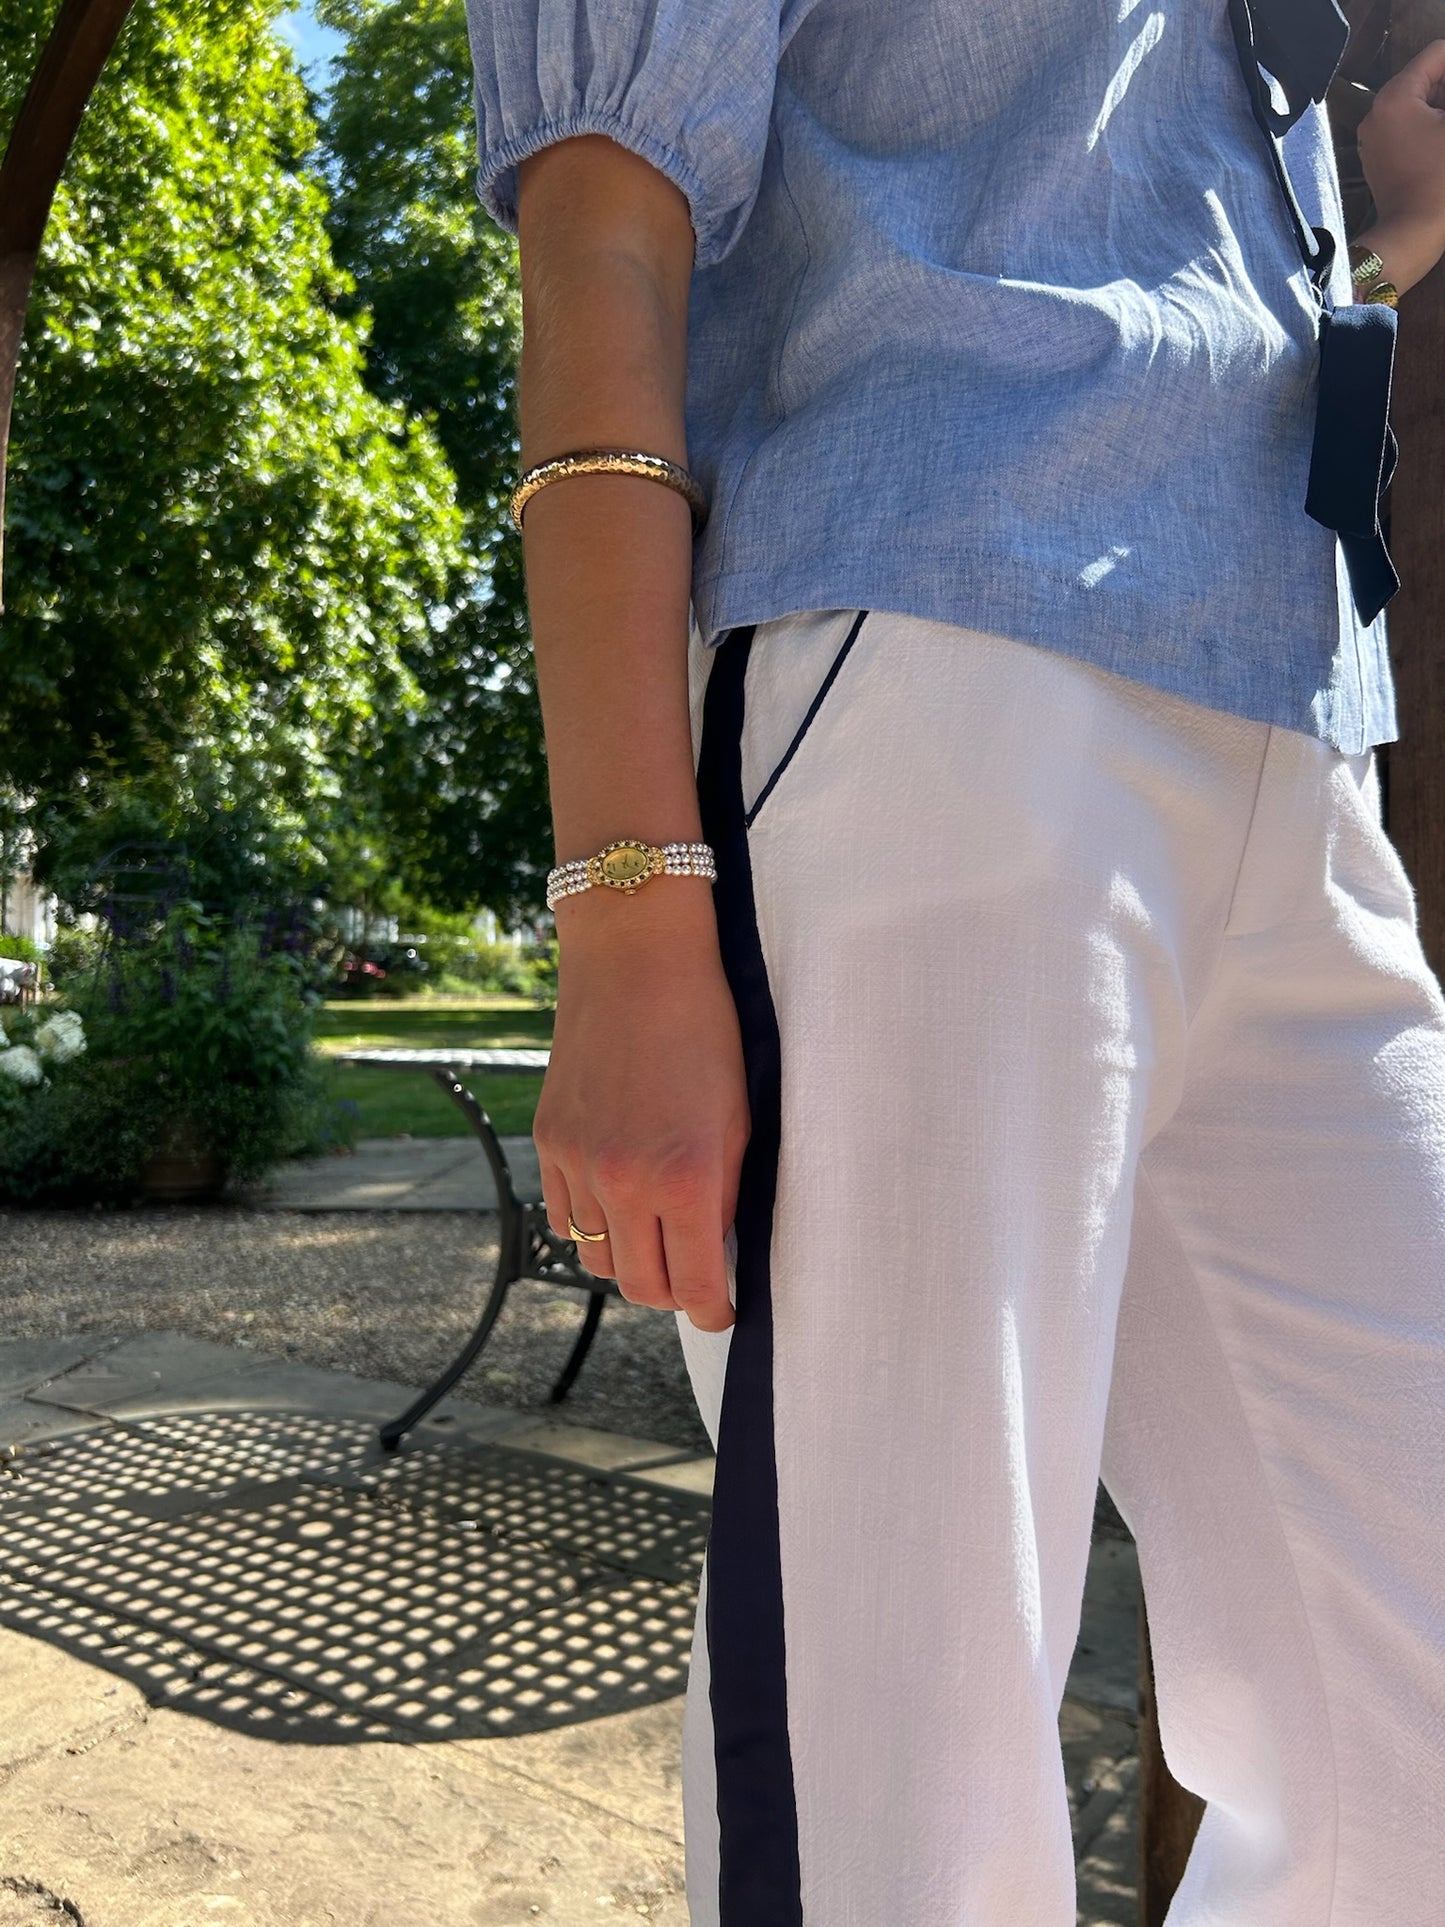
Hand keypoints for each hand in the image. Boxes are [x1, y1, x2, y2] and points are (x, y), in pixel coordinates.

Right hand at [535, 891, 747, 1333]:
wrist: (636, 962)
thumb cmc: (706, 1030)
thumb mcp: (739, 1116)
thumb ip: (725, 1192)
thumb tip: (717, 1253)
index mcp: (687, 1179)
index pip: (696, 1287)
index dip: (714, 1311)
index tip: (723, 1313)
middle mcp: (625, 1183)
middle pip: (641, 1286)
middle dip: (673, 1292)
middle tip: (695, 1279)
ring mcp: (579, 1163)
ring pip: (597, 1258)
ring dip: (629, 1259)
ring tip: (657, 1237)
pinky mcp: (549, 1140)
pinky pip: (562, 1217)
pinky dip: (590, 1224)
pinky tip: (617, 1203)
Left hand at [1356, 40, 1444, 295]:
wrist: (1413, 233)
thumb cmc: (1442, 180)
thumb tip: (1442, 106)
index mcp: (1395, 96)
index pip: (1437, 54)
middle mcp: (1376, 110)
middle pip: (1425, 77)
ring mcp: (1372, 134)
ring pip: (1416, 102)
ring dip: (1439, 107)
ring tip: (1441, 137)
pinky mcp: (1376, 155)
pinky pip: (1405, 126)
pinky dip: (1427, 126)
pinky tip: (1438, 144)